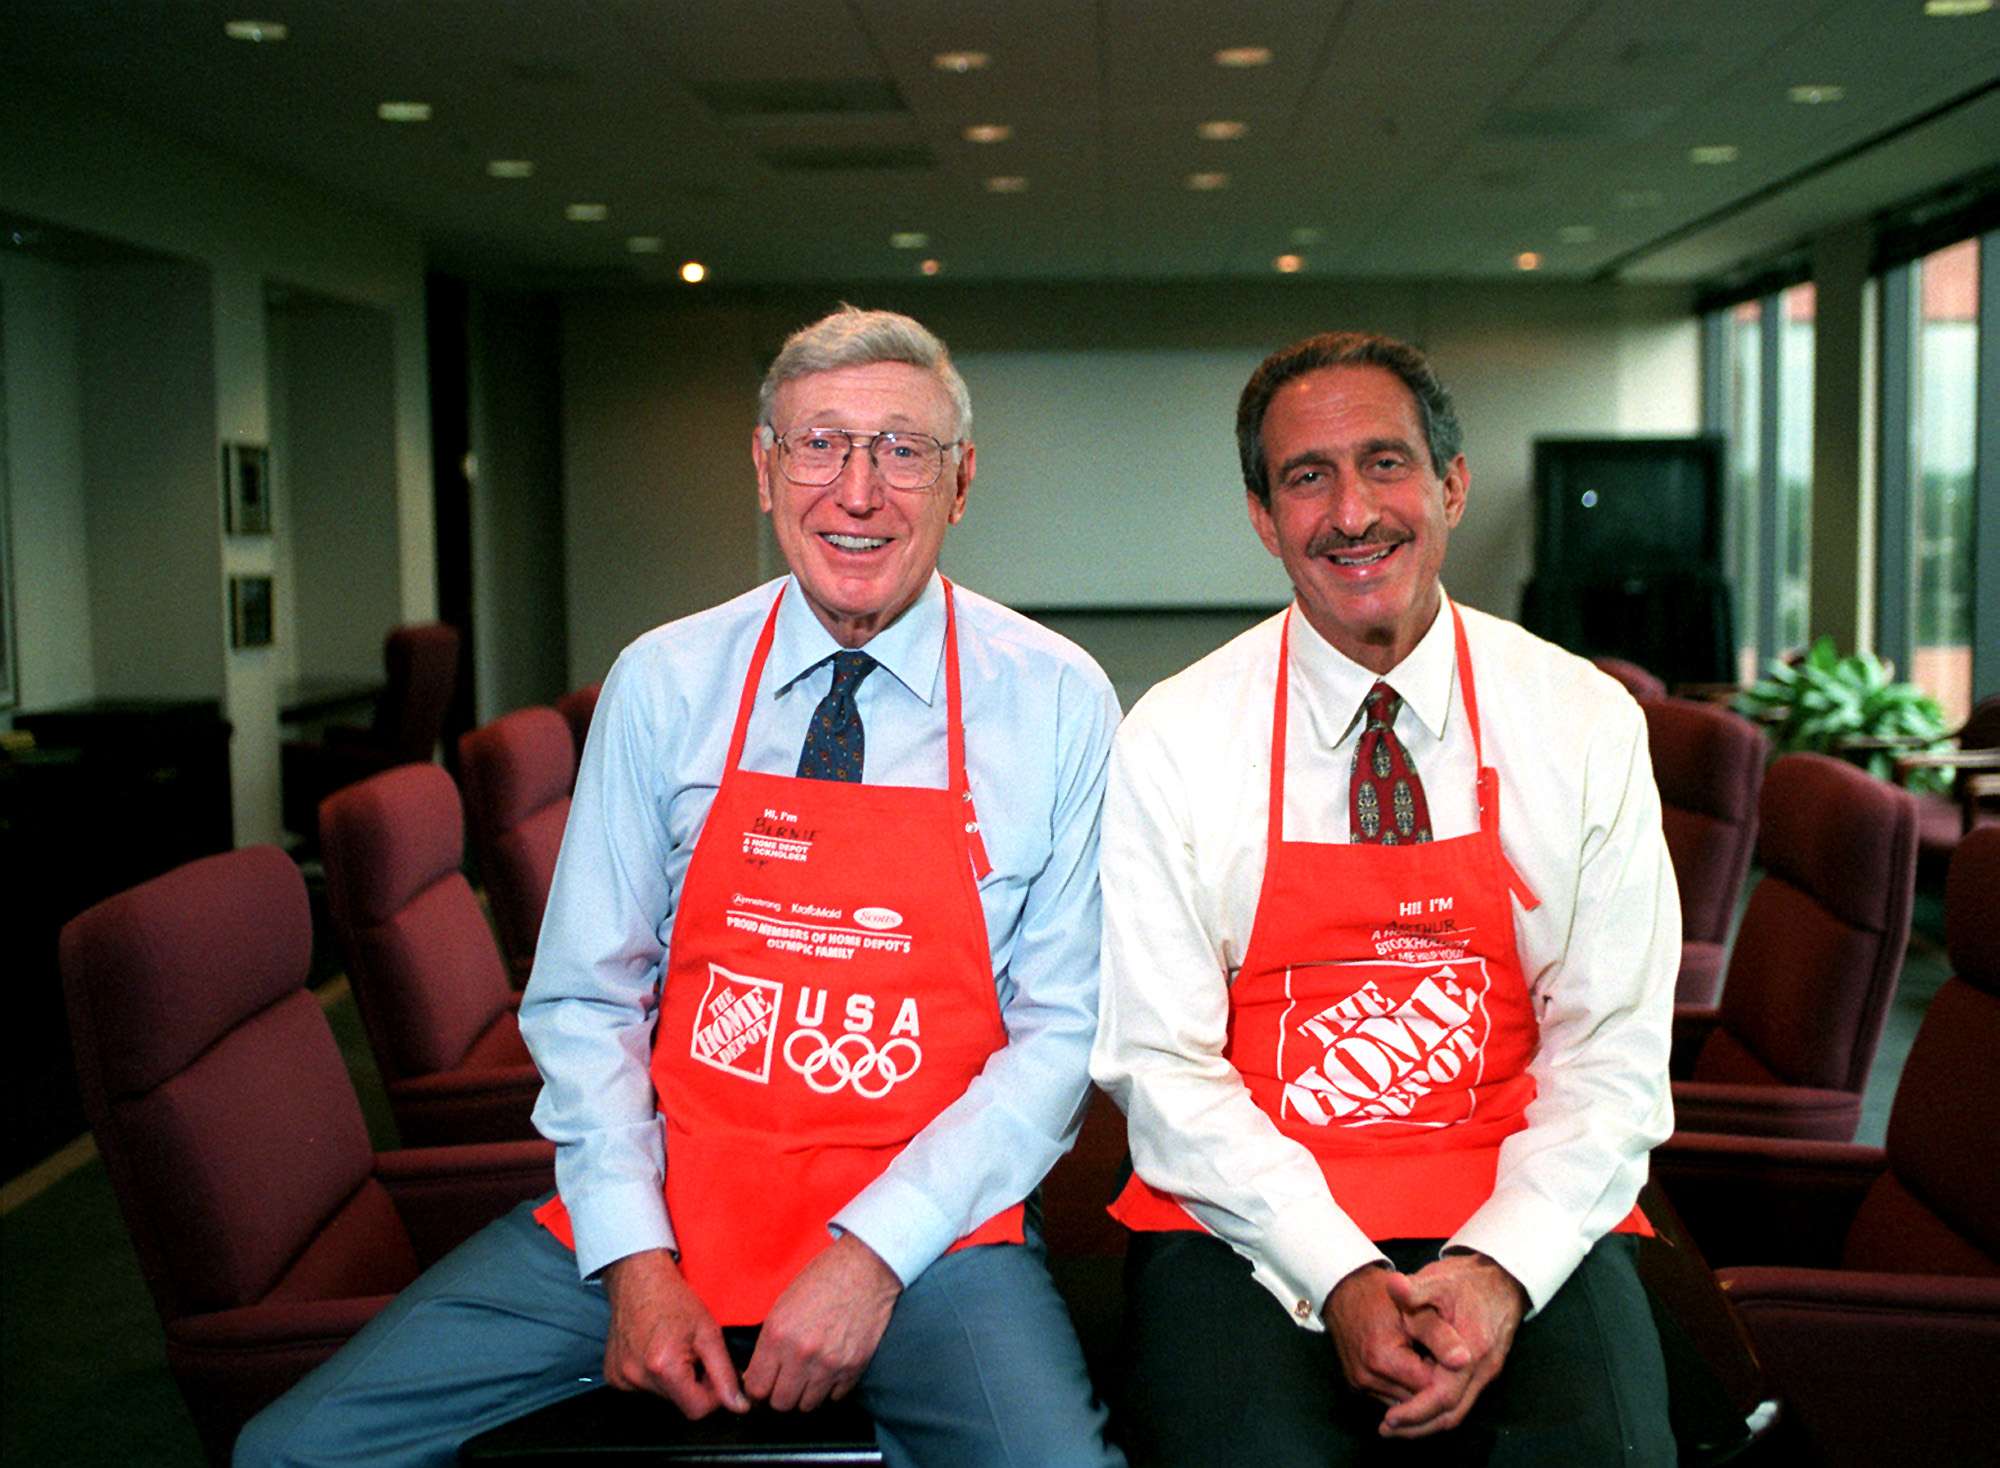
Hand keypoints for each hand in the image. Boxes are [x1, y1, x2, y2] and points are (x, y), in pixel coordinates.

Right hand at [601, 1248, 748, 1416]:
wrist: (637, 1278)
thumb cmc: (675, 1300)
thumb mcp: (709, 1333)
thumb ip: (725, 1374)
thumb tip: (739, 1407)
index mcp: (664, 1368)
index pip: (698, 1411)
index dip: (713, 1395)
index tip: (715, 1374)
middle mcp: (637, 1379)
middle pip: (679, 1404)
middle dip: (694, 1386)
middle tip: (694, 1355)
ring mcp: (621, 1380)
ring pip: (662, 1398)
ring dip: (675, 1382)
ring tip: (674, 1350)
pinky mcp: (612, 1377)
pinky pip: (642, 1389)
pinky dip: (654, 1377)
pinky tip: (655, 1352)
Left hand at [743, 1234, 903, 1411]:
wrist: (865, 1269)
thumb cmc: (821, 1280)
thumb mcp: (782, 1305)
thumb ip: (769, 1343)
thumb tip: (757, 1375)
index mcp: (777, 1335)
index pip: (756, 1388)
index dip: (757, 1390)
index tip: (762, 1385)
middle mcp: (801, 1354)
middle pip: (781, 1403)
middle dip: (779, 1395)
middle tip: (784, 1382)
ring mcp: (829, 1364)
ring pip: (807, 1405)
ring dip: (805, 1394)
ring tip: (807, 1377)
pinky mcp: (854, 1367)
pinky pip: (834, 1397)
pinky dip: (830, 1389)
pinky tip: (828, 1371)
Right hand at [1323, 1262, 1467, 1410]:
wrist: (1346, 1290)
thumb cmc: (1383, 1296)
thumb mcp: (1416, 1309)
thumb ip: (1441, 1336)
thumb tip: (1464, 1361)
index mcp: (1382, 1359)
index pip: (1430, 1387)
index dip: (1447, 1373)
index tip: (1455, 1357)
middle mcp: (1366, 1377)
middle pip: (1417, 1398)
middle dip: (1434, 1384)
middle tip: (1443, 1358)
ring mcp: (1360, 1384)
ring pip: (1405, 1402)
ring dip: (1419, 1388)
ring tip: (1427, 1359)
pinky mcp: (1356, 1386)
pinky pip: (1391, 1396)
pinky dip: (1404, 1386)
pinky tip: (1411, 1365)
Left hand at [1375, 1252, 1526, 1438]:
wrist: (1501, 1276)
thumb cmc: (1467, 1279)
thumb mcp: (1437, 1280)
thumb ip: (1415, 1289)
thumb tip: (1394, 1286)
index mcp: (1472, 1350)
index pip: (1443, 1396)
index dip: (1415, 1411)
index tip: (1389, 1419)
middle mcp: (1483, 1369)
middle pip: (1452, 1414)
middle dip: (1418, 1425)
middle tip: (1386, 1430)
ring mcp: (1486, 1372)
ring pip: (1458, 1411)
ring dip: (1427, 1421)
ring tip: (1396, 1424)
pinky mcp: (1483, 1370)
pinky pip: (1461, 1400)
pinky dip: (1437, 1408)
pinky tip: (1415, 1405)